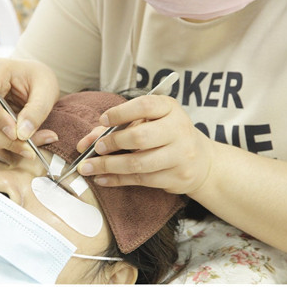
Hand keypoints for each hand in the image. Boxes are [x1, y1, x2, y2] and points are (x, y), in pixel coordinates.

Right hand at [0, 58, 59, 157]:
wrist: (33, 82)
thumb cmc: (38, 80)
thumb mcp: (46, 90)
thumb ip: (37, 110)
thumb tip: (22, 135)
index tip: (16, 133)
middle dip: (1, 138)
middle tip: (27, 148)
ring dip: (3, 145)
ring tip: (29, 148)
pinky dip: (1, 147)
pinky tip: (20, 144)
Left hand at [74, 94, 213, 193]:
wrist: (201, 162)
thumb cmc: (166, 137)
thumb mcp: (149, 123)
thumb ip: (117, 127)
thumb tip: (85, 143)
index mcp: (170, 109)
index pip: (145, 105)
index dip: (120, 113)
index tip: (102, 120)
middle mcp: (178, 129)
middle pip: (139, 137)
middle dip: (112, 143)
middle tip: (95, 148)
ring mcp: (179, 155)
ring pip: (137, 163)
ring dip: (107, 166)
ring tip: (87, 168)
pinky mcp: (175, 177)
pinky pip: (140, 180)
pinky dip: (116, 180)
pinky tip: (101, 179)